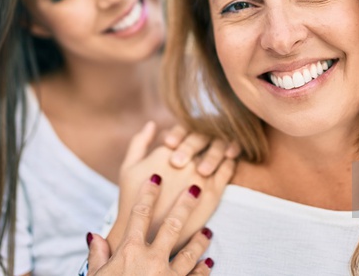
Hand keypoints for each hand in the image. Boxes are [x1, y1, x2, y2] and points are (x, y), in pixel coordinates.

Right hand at [87, 175, 214, 275]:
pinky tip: (209, 264)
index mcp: (129, 251)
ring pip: (190, 252)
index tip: (156, 178)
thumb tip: (94, 235)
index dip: (149, 193)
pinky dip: (203, 270)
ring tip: (208, 231)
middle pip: (172, 225)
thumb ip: (97, 255)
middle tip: (196, 188)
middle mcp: (152, 259)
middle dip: (185, 205)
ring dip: (200, 240)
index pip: (140, 213)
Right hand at [107, 122, 234, 252]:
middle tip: (208, 139)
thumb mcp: (128, 168)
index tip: (192, 135)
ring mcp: (200, 177)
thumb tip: (152, 123)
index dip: (190, 131)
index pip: (186, 130)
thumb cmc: (133, 200)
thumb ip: (139, 142)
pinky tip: (227, 161)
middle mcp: (185, 162)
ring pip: (218, 150)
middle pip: (203, 138)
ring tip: (222, 146)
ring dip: (221, 145)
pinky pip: (227, 169)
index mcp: (166, 152)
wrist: (146, 235)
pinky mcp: (213, 193)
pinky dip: (230, 161)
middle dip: (205, 137)